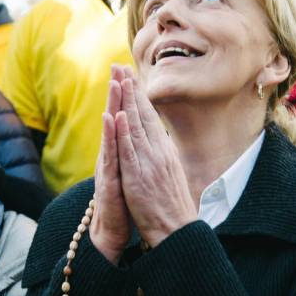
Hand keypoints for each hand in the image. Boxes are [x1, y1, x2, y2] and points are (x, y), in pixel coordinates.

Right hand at [89, 65, 131, 264]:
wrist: (112, 232)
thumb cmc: (124, 204)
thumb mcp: (132, 175)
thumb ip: (132, 155)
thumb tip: (139, 140)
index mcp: (122, 154)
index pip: (124, 120)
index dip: (126, 97)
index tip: (129, 72)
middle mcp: (112, 156)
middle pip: (115, 119)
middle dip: (117, 92)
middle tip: (117, 66)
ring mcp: (109, 167)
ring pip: (111, 132)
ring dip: (112, 106)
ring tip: (114, 83)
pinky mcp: (109, 180)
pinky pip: (110, 155)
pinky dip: (110, 136)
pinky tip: (110, 119)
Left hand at [114, 67, 196, 247]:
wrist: (177, 230)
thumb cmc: (173, 208)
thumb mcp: (169, 176)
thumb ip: (161, 159)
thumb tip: (159, 146)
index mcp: (164, 152)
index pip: (150, 118)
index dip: (139, 96)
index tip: (130, 76)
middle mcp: (158, 153)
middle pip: (143, 115)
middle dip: (130, 89)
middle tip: (119, 65)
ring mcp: (148, 163)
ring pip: (135, 126)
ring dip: (125, 101)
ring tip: (117, 78)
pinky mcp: (138, 177)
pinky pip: (129, 151)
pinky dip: (124, 132)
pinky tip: (119, 114)